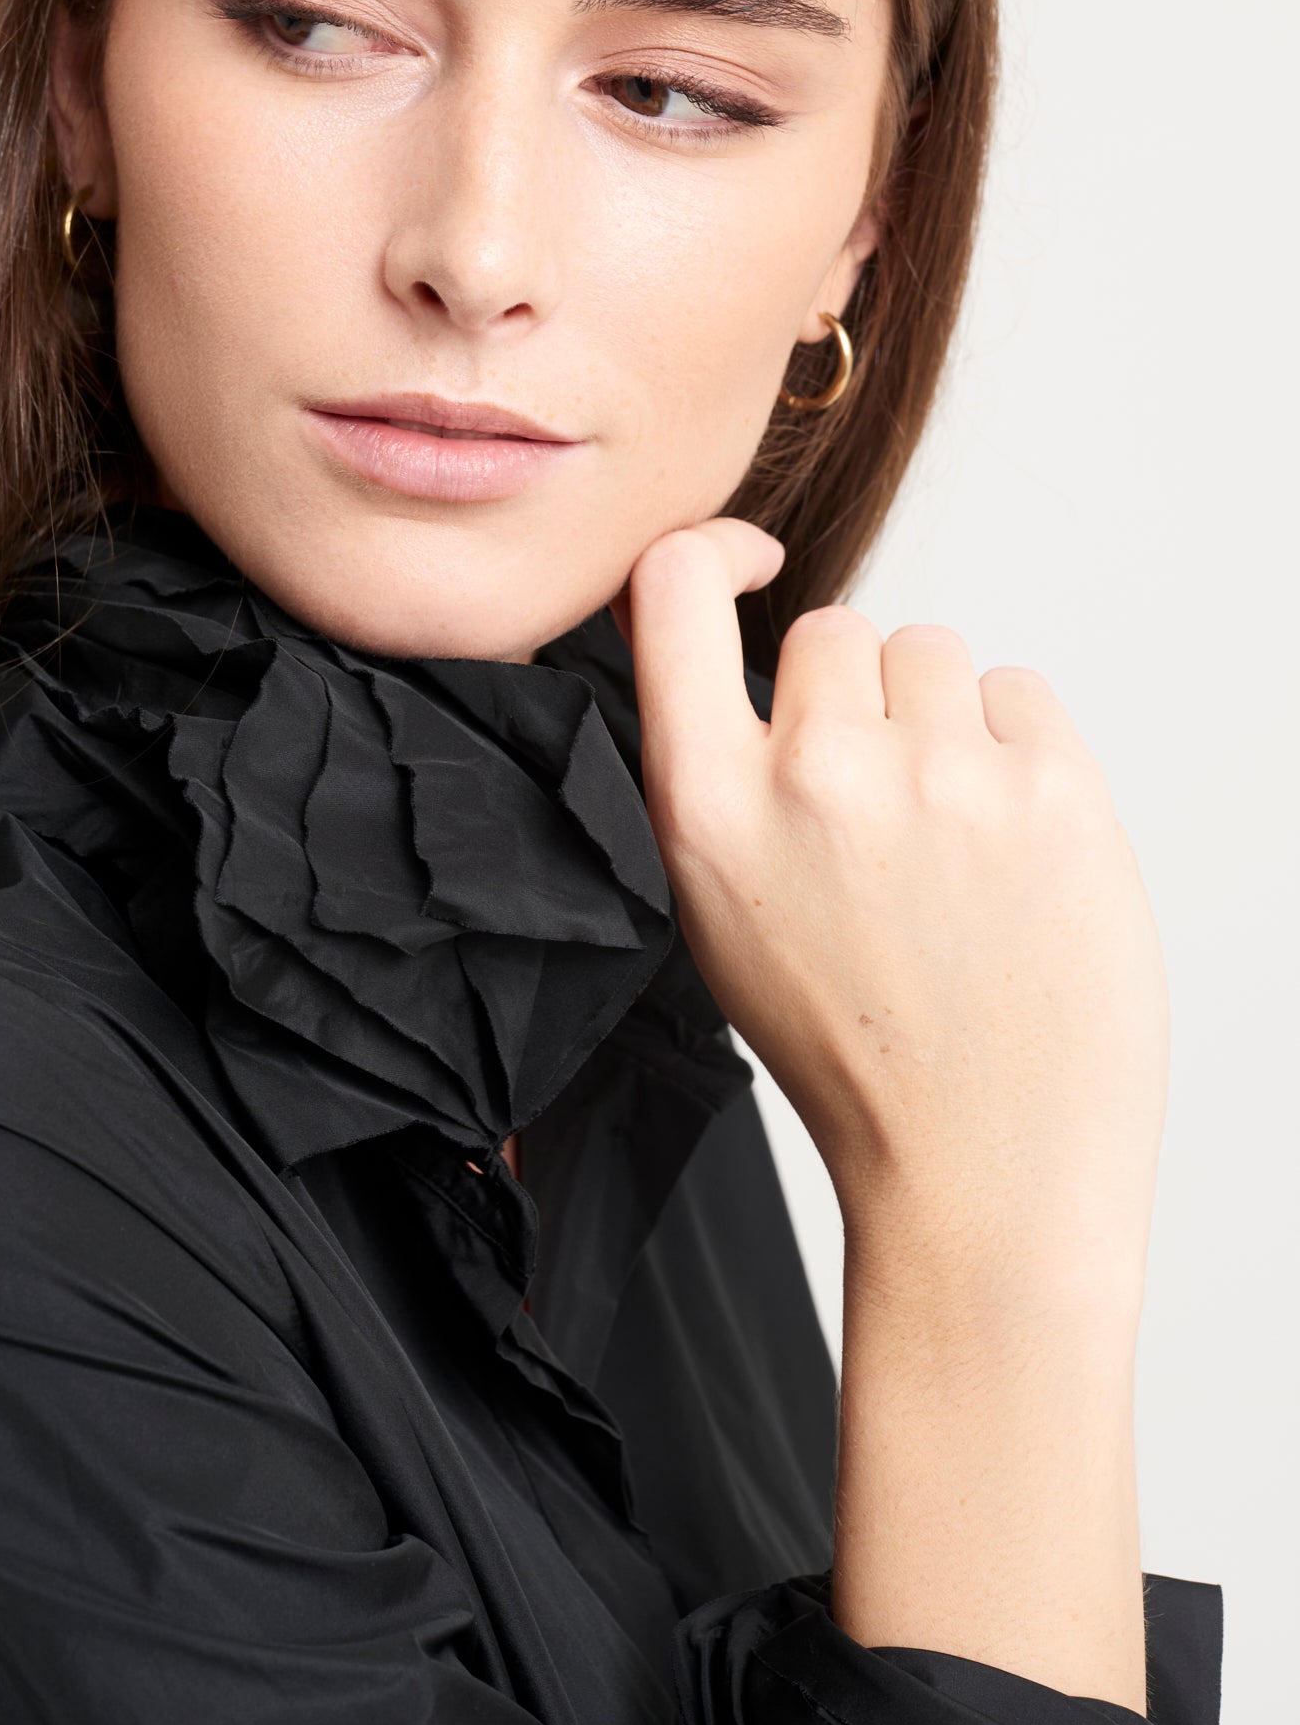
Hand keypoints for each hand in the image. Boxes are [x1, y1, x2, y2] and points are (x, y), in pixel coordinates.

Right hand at [623, 518, 1166, 1284]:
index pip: (672, 593)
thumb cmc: (856, 1053)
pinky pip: (1023, 693)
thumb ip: (729, 781)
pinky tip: (1010, 849)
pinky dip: (1020, 753)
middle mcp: (816, 774)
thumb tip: (777, 670)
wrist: (983, 1173)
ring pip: (936, 654)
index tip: (746, 559)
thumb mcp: (723, 915)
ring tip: (953, 843)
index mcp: (708, 808)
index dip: (708, 551)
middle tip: (884, 812)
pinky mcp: (1051, 788)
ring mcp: (941, 776)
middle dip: (860, 697)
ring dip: (944, 722)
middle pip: (837, 630)